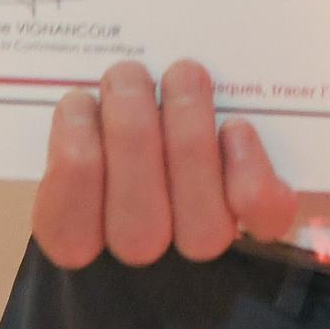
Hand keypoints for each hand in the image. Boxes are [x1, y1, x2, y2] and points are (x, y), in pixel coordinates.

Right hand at [31, 58, 297, 267]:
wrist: (201, 152)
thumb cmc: (126, 132)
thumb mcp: (87, 130)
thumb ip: (80, 120)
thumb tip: (82, 93)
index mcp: (84, 239)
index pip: (67, 231)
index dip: (71, 162)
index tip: (77, 101)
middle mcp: (144, 254)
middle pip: (136, 221)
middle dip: (131, 130)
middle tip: (127, 74)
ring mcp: (204, 243)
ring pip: (199, 221)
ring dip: (188, 134)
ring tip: (181, 74)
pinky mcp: (262, 226)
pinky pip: (259, 213)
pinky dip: (249, 167)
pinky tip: (234, 127)